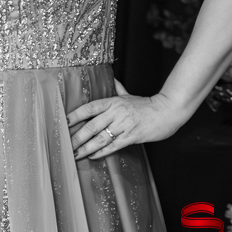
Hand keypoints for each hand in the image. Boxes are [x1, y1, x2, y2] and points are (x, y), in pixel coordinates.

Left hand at [67, 80, 184, 160]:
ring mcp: (123, 125)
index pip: (89, 108)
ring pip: (101, 138)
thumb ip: (117, 88)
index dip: (75, 115)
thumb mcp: (128, 95)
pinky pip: (113, 146)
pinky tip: (92, 155)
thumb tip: (110, 76)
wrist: (167, 111)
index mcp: (112, 102)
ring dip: (86, 147)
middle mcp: (115, 113)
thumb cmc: (146, 104)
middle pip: (91, 126)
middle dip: (76, 136)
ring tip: (75, 153)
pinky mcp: (132, 136)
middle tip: (65, 144)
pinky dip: (102, 151)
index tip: (63, 122)